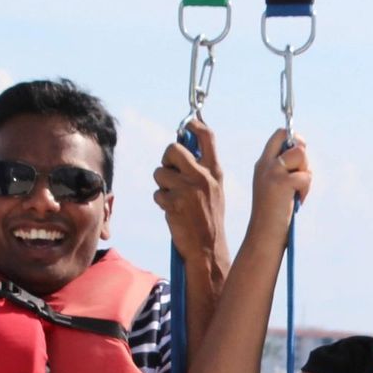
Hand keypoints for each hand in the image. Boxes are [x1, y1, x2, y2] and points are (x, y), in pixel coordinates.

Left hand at [152, 118, 225, 260]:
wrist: (208, 249)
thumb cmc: (209, 218)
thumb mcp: (215, 190)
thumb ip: (203, 169)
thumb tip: (184, 148)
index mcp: (215, 171)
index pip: (207, 137)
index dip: (194, 125)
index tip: (188, 123)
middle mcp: (202, 177)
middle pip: (173, 149)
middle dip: (166, 158)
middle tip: (170, 170)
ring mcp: (187, 189)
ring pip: (160, 173)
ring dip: (163, 185)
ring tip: (175, 198)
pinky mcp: (173, 203)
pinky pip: (158, 193)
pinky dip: (162, 202)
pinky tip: (174, 211)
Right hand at [249, 127, 310, 223]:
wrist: (263, 236)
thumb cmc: (273, 216)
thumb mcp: (276, 187)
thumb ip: (285, 170)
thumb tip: (302, 151)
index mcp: (263, 164)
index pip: (279, 135)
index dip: (295, 140)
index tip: (300, 159)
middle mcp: (265, 164)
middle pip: (291, 138)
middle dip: (302, 153)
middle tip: (301, 173)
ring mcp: (271, 172)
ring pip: (301, 154)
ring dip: (306, 173)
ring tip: (297, 192)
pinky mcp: (280, 182)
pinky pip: (305, 176)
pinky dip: (305, 190)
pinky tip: (297, 201)